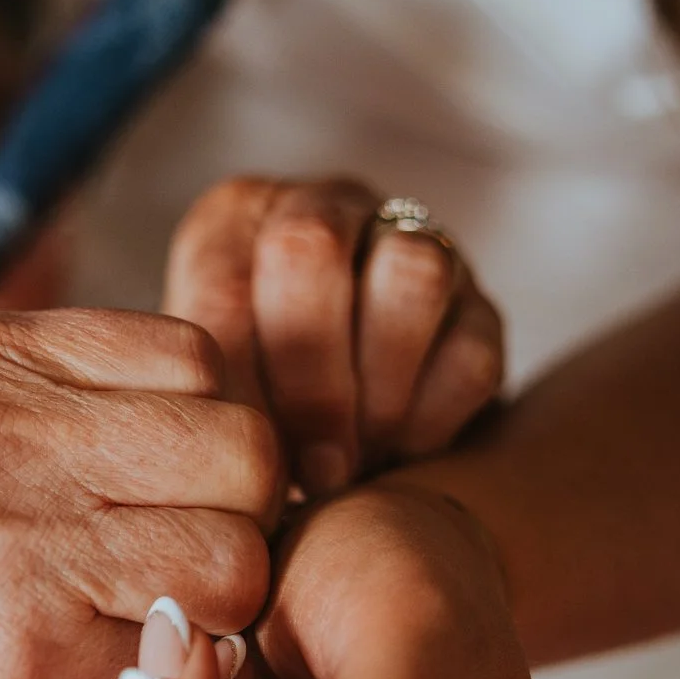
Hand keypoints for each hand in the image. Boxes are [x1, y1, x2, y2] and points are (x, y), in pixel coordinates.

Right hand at [0, 309, 282, 678]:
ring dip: (211, 602)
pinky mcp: (23, 657)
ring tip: (135, 622)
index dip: (210, 427)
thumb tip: (182, 417)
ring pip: (236, 554)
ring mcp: (14, 541)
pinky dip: (156, 671)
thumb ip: (28, 394)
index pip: (195, 355)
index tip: (178, 484)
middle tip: (181, 562)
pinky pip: (173, 650)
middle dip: (236, 511)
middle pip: (241, 445)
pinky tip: (85, 673)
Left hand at [165, 176, 505, 497]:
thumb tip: (213, 459)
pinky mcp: (480, 306)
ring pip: (411, 276)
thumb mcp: (203, 386)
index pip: (223, 280)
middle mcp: (323, 208)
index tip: (241, 458)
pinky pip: (472, 348)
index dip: (234, 383)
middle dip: (310, 379)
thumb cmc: (249, 400)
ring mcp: (411, 243)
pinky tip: (399, 455)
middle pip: (313, 248)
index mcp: (236, 218)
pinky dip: (433, 416)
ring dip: (380, 391)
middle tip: (312, 470)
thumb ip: (199, 401)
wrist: (339, 421)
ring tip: (357, 465)